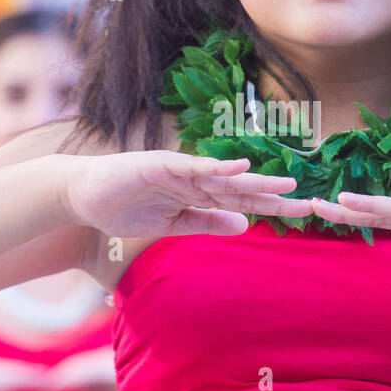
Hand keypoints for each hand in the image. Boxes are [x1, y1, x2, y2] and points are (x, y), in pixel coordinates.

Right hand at [63, 151, 313, 237]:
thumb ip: (206, 222)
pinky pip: (191, 167)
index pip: (241, 203)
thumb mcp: (172, 224)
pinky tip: (239, 167)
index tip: (301, 213)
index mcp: (197, 196)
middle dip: (273, 196)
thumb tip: (245, 225)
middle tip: (308, 202)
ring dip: (253, 181)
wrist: (81, 195)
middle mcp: (194, 180)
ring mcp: (178, 171)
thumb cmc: (124, 208)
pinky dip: (214, 167)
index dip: (270, 208)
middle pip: (240, 190)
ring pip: (222, 178)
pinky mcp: (159, 165)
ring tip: (285, 183)